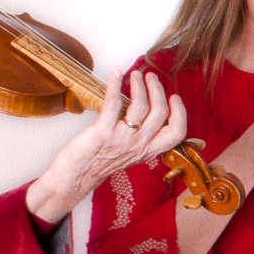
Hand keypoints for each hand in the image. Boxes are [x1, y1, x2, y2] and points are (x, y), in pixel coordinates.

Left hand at [27, 70, 188, 221]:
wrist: (74, 179)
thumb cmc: (98, 164)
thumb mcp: (128, 153)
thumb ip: (139, 137)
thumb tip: (144, 111)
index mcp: (147, 151)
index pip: (176, 133)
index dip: (180, 112)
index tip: (174, 97)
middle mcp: (138, 146)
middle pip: (160, 113)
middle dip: (158, 89)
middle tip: (150, 77)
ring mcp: (121, 139)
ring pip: (141, 106)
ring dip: (140, 85)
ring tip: (135, 75)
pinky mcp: (103, 133)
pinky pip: (113, 103)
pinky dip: (115, 85)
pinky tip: (115, 74)